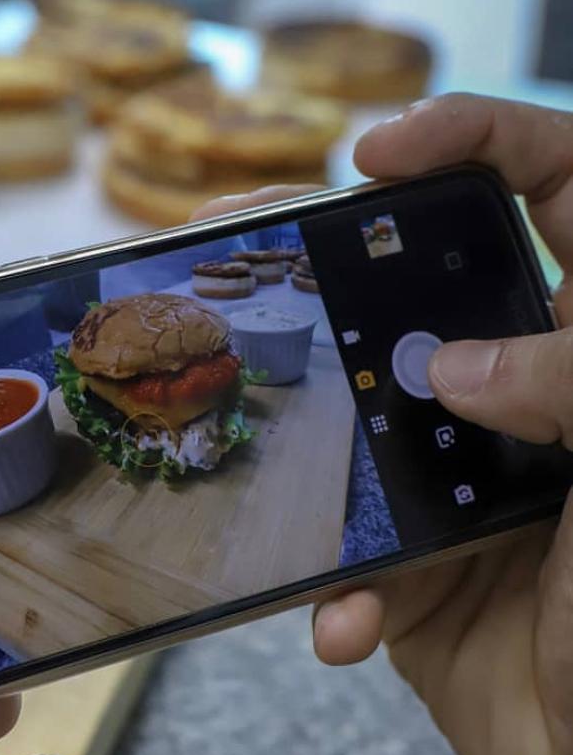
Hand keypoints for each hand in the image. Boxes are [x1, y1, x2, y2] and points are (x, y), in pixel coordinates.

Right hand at [190, 93, 572, 754]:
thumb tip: (452, 365)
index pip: (561, 192)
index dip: (478, 141)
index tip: (377, 153)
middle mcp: (530, 398)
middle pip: (423, 286)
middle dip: (324, 250)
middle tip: (229, 230)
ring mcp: (463, 478)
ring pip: (358, 408)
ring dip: (290, 405)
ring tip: (216, 372)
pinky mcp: (417, 564)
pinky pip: (352, 552)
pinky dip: (337, 586)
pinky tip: (343, 614)